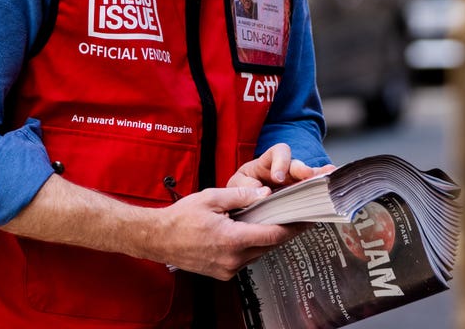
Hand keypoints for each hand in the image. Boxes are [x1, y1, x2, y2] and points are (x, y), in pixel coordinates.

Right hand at [143, 185, 299, 279]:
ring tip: (274, 220)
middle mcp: (233, 259)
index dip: (292, 227)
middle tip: (295, 215)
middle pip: (268, 246)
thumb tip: (264, 193)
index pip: (272, 235)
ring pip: (258, 253)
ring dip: (267, 238)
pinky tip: (250, 231)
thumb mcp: (211, 198)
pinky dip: (252, 245)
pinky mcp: (222, 272)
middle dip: (283, 231)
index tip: (306, 219)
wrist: (158, 238)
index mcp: (232, 240)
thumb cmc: (181, 217)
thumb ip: (240, 196)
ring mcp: (227, 269)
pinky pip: (245, 258)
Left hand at [226, 143, 335, 188]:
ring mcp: (295, 183)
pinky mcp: (301, 197)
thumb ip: (245, 186)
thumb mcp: (237, 185)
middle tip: (308, 176)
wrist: (244, 204)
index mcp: (267, 163)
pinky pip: (313, 192)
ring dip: (318, 177)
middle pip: (297, 164)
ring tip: (329, 176)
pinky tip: (332, 187)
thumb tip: (263, 192)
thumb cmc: (242, 189)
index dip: (281, 162)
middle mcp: (285, 170)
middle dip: (303, 169)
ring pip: (309, 177)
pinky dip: (322, 190)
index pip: (278, 152)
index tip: (278, 178)